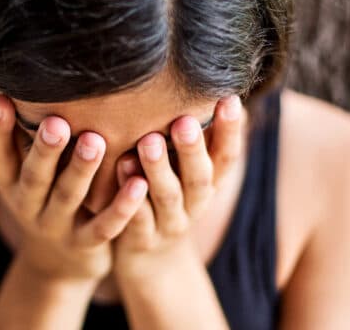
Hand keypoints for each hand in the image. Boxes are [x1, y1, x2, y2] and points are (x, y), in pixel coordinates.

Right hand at [0, 94, 148, 281]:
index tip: (2, 99)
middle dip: (44, 150)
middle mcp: (27, 204)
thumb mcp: (25, 171)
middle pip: (34, 177)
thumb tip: (13, 75)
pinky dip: (120, 207)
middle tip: (56, 122)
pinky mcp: (85, 245)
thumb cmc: (45, 195)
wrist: (57, 263)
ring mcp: (55, 227)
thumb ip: (25, 134)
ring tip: (95, 141)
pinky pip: (103, 227)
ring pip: (68, 197)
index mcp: (10, 181)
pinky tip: (139, 183)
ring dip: (81, 170)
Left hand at [112, 96, 245, 278]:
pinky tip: (119, 168)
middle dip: (192, 149)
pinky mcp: (140, 242)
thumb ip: (196, 139)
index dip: (230, 131)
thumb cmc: (168, 199)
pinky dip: (130, 198)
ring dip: (159, 169)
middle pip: (199, 177)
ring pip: (167, 197)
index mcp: (208, 184)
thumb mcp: (189, 174)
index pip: (226, 157)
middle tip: (184, 121)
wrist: (152, 263)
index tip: (229, 99)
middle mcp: (194, 205)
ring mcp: (168, 225)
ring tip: (148, 141)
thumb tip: (212, 85)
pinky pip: (136, 220)